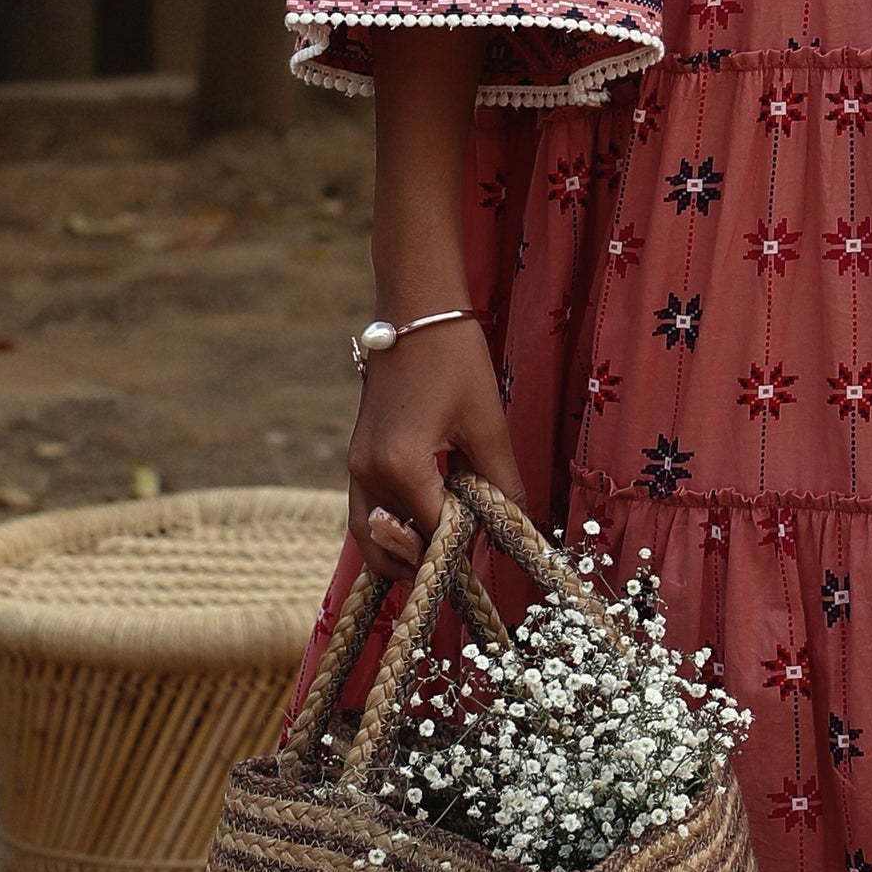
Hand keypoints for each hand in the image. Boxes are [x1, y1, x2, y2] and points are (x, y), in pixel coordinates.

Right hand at [346, 317, 528, 582]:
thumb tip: (516, 527)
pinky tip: (426, 521)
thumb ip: (502, 482)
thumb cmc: (454, 359)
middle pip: (393, 548)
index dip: (464, 546)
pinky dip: (391, 528)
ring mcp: (355, 467)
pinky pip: (366, 512)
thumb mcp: (487, 424)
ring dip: (403, 551)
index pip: (433, 534)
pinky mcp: (355, 459)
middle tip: (466, 558)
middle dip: (428, 560)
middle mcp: (367, 473)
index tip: (492, 548)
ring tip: (444, 547)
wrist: (414, 312)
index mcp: (400, 467)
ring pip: (370, 537)